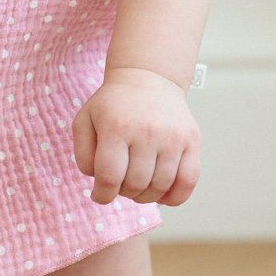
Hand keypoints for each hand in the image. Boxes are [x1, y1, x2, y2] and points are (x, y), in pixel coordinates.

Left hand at [72, 67, 200, 208]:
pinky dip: (174, 197)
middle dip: (123, 192)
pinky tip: (161, 194)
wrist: (148, 78)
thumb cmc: (114, 105)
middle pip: (135, 185)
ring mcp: (173, 137)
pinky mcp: (192, 141)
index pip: (109, 178)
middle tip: (120, 182)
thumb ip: (83, 155)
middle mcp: (147, 132)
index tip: (100, 195)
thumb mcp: (85, 121)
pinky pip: (188, 181)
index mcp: (116, 127)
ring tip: (138, 185)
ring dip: (146, 196)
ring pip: (160, 187)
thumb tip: (99, 183)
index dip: (102, 195)